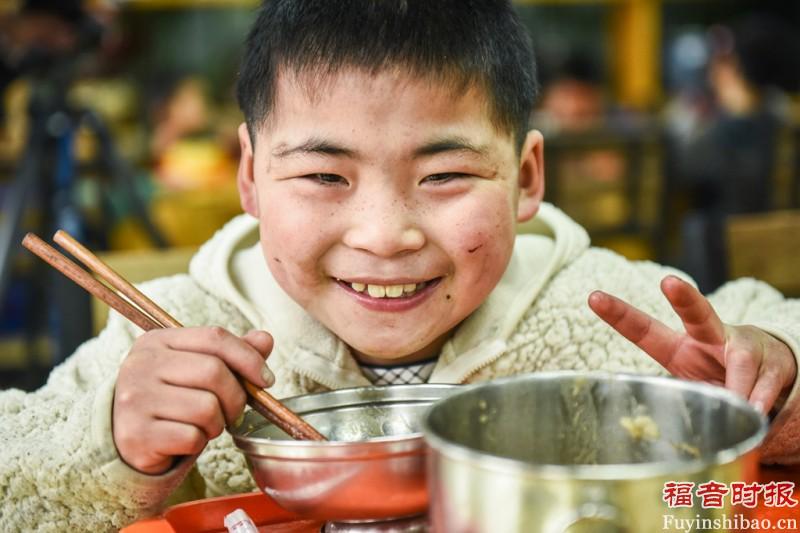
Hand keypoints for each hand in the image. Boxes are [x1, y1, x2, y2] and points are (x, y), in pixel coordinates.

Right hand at [113, 327, 273, 474]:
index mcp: (157, 341)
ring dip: (217, 423)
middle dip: (236, 397)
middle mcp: (141, 364)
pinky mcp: (136, 434)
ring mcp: (135, 399)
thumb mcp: (196, 368)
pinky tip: (186, 438)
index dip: (249, 358)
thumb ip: (230, 354)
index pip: (215, 337)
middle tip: (232, 410)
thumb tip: (265, 339)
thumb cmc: (170, 398)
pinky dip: (198, 442)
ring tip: (203, 424)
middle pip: (214, 372)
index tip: (266, 380)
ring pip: (207, 408)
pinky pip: (191, 437)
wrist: (125, 438)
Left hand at [588, 275, 796, 413]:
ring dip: (739, 389)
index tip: (593, 297)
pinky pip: (765, 383)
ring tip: (742, 408)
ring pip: (740, 359)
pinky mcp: (772, 359)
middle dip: (683, 298)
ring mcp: (743, 344)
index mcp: (679, 348)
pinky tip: (757, 410)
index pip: (644, 330)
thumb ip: (683, 408)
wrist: (775, 378)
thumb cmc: (720, 384)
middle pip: (698, 314)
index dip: (618, 314)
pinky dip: (760, 401)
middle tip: (669, 283)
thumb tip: (681, 430)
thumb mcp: (694, 394)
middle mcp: (709, 336)